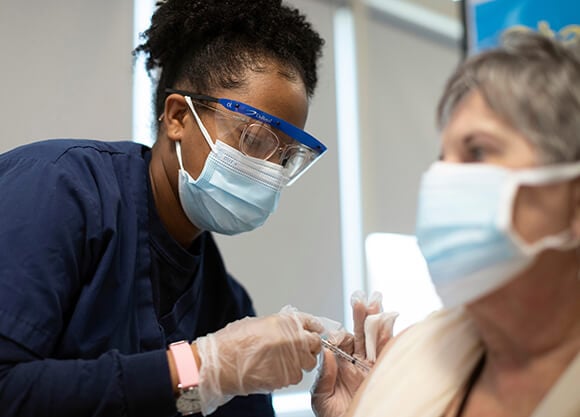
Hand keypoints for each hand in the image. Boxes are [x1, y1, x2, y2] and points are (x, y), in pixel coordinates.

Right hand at [196, 306, 322, 414]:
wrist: (220, 364)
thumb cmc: (232, 343)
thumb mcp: (257, 323)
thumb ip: (279, 325)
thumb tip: (290, 329)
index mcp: (285, 322)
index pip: (311, 323)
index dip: (313, 327)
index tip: (313, 331)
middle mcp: (293, 339)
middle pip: (315, 343)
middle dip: (309, 346)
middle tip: (298, 349)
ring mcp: (292, 359)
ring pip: (308, 362)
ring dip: (300, 362)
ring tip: (282, 362)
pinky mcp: (287, 377)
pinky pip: (296, 376)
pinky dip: (289, 374)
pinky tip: (275, 370)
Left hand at [311, 292, 396, 416]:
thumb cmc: (335, 416)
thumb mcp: (321, 398)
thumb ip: (323, 376)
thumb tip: (327, 353)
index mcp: (338, 365)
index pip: (339, 342)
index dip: (339, 335)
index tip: (338, 336)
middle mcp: (355, 362)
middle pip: (359, 334)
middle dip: (360, 315)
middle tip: (360, 298)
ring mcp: (371, 365)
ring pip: (374, 338)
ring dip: (375, 318)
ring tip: (375, 301)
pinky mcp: (384, 371)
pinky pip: (388, 350)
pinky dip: (389, 335)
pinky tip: (389, 320)